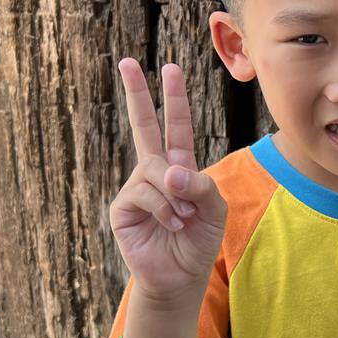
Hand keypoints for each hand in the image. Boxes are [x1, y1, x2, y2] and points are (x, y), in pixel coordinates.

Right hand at [109, 59, 226, 308]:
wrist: (181, 276)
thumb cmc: (199, 241)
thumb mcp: (214, 209)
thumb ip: (200, 184)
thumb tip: (167, 170)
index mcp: (179, 166)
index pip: (175, 125)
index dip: (173, 98)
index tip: (168, 68)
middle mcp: (154, 172)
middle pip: (143, 125)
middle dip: (137, 93)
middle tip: (126, 61)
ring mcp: (136, 187)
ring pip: (155, 170)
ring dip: (176, 196)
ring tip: (182, 220)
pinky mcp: (123, 207)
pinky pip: (146, 193)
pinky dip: (165, 209)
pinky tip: (170, 225)